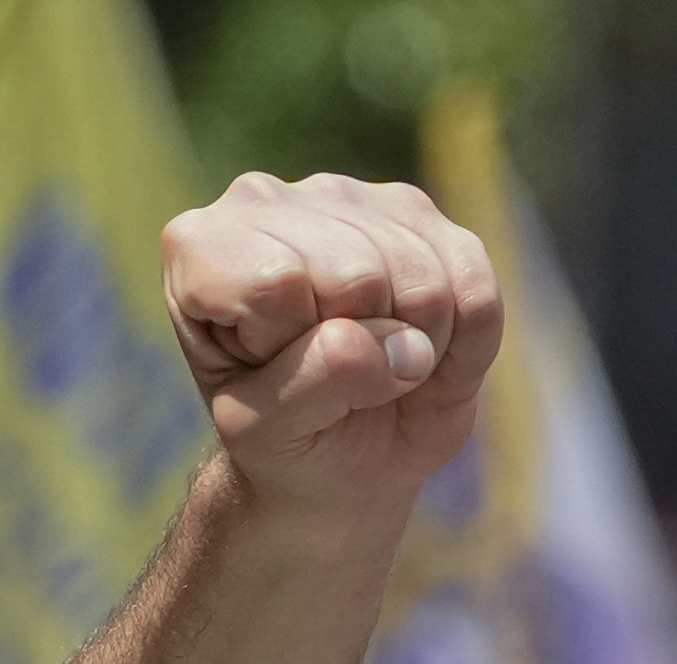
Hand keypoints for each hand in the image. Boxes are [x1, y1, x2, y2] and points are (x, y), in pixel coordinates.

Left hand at [159, 171, 500, 523]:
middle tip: (333, 383)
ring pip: (423, 282)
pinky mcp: (422, 213)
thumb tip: (400, 346)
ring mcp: (350, 196)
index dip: (295, 348)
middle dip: (360, 352)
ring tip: (373, 372)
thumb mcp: (266, 432)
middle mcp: (269, 199)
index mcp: (202, 246)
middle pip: (358, 277)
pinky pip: (473, 286)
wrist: (337, 454)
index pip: (278, 281)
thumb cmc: (282, 438)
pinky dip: (459, 344)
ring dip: (412, 353)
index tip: (276, 378)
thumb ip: (311, 384)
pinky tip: (416, 350)